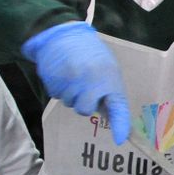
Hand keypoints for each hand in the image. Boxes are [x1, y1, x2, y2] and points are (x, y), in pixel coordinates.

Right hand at [21, 21, 128, 144]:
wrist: (62, 35)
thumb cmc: (90, 52)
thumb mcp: (107, 67)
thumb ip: (109, 89)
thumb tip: (109, 113)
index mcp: (108, 77)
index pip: (117, 106)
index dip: (120, 124)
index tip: (121, 139)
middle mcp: (90, 82)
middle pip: (85, 110)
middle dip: (85, 102)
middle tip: (85, 85)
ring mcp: (70, 83)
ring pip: (70, 103)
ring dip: (72, 94)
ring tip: (73, 74)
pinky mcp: (52, 82)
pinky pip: (57, 95)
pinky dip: (60, 88)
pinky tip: (63, 73)